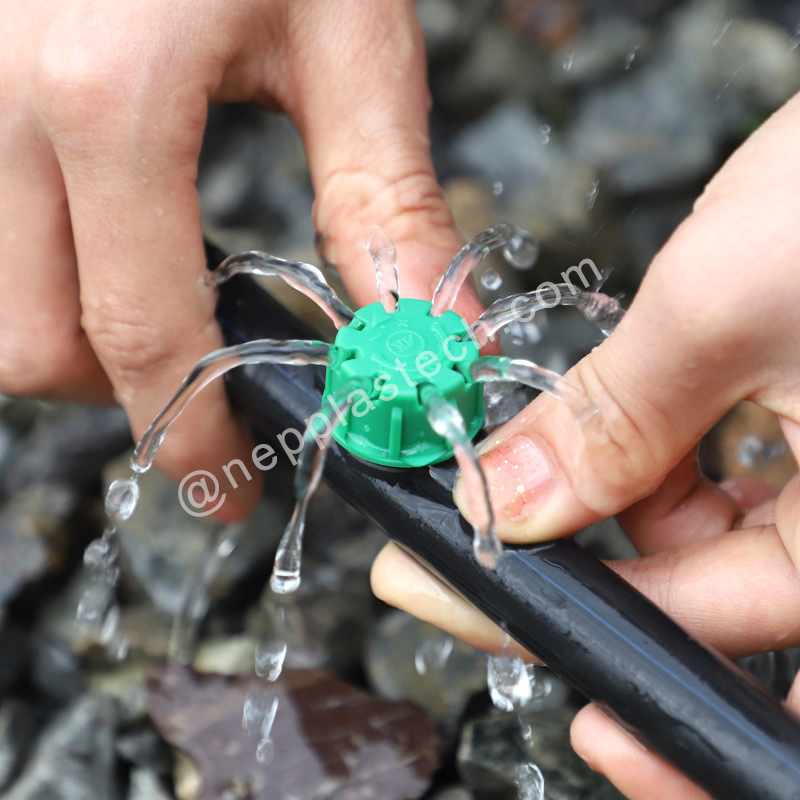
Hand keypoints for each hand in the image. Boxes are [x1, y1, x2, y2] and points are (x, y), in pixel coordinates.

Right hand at [0, 0, 475, 518]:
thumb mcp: (346, 39)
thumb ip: (385, 207)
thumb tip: (434, 343)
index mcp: (105, 95)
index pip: (135, 333)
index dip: (186, 435)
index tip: (226, 482)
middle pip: (26, 341)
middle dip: (120, 389)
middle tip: (200, 380)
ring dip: (66, 333)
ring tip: (152, 303)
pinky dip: (35, 264)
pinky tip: (99, 230)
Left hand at [371, 92, 799, 795]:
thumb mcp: (720, 309)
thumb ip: (606, 426)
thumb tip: (505, 500)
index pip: (685, 622)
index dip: (547, 613)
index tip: (438, 589)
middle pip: (693, 589)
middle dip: (582, 555)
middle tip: (483, 519)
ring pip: (700, 532)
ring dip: (616, 496)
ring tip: (558, 442)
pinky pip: (725, 480)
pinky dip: (661, 457)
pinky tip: (630, 416)